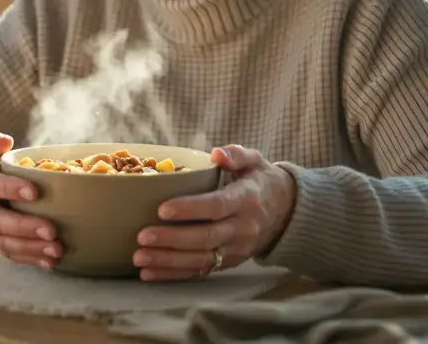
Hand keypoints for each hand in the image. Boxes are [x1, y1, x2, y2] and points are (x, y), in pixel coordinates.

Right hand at [0, 128, 61, 268]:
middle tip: (51, 231)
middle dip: (25, 227)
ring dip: (30, 248)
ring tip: (56, 249)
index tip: (35, 192)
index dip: (9, 189)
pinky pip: (7, 252)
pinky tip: (49, 262)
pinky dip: (28, 259)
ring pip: (2, 241)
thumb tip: (5, 141)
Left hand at [134, 145, 295, 280]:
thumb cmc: (260, 181)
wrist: (287, 212)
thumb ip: (235, 154)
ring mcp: (235, 249)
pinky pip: (199, 271)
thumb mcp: (254, 160)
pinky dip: (173, 274)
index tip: (163, 209)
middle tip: (142, 236)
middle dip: (172, 239)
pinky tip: (149, 273)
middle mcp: (242, 228)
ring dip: (168, 260)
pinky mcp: (228, 263)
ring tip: (140, 257)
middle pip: (205, 237)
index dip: (190, 209)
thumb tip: (216, 154)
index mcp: (246, 200)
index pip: (217, 206)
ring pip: (201, 259)